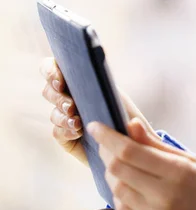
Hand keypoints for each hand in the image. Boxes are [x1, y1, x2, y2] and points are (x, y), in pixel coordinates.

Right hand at [39, 57, 159, 166]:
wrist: (132, 142)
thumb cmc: (128, 115)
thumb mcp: (119, 98)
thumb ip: (107, 88)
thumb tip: (99, 83)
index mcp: (80, 81)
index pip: (55, 67)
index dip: (51, 71)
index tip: (60, 81)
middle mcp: (70, 96)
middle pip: (49, 91)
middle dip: (58, 97)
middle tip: (71, 106)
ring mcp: (65, 117)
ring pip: (54, 113)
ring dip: (63, 117)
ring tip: (78, 123)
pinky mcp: (66, 136)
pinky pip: (58, 132)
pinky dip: (66, 131)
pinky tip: (77, 133)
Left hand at [88, 118, 195, 209]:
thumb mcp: (191, 162)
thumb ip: (158, 145)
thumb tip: (131, 124)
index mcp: (179, 172)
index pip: (131, 151)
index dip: (108, 137)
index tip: (96, 126)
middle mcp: (166, 196)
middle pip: (118, 170)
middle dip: (107, 153)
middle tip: (107, 145)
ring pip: (117, 190)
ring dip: (113, 175)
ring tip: (121, 167)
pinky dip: (120, 196)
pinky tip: (129, 189)